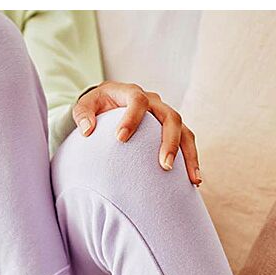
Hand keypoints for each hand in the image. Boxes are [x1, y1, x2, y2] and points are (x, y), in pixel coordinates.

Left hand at [72, 81, 201, 186]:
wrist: (109, 104)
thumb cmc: (97, 106)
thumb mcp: (85, 105)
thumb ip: (82, 114)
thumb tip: (87, 130)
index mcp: (132, 93)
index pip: (138, 101)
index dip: (132, 118)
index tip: (120, 139)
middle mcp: (154, 102)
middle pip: (171, 117)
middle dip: (170, 142)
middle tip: (165, 165)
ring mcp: (165, 116)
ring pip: (185, 131)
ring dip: (189, 155)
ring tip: (192, 179)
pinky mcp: (171, 130)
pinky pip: (186, 143)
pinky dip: (191, 161)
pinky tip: (193, 181)